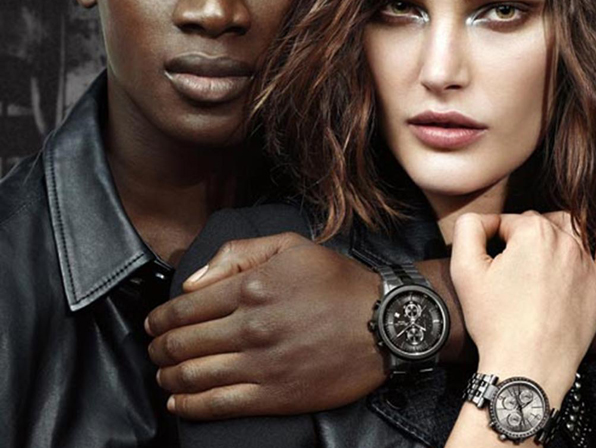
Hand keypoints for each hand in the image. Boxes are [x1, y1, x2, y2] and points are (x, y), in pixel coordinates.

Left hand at [145, 233, 384, 419]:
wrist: (385, 324)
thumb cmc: (340, 282)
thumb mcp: (293, 246)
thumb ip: (239, 253)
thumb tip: (193, 282)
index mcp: (252, 288)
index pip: (186, 307)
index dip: (160, 318)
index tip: (153, 323)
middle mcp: (251, 326)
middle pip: (183, 343)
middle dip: (159, 348)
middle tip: (153, 349)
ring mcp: (262, 364)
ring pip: (194, 375)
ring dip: (168, 376)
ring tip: (162, 374)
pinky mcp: (276, 395)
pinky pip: (219, 404)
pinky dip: (190, 405)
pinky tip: (178, 402)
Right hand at [450, 212, 595, 403]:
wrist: (528, 365)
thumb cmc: (497, 323)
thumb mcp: (464, 270)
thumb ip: (468, 229)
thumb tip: (478, 218)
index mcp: (532, 232)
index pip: (507, 220)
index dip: (492, 238)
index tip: (487, 260)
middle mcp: (564, 241)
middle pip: (538, 222)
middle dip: (521, 237)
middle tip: (507, 266)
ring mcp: (587, 261)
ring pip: (570, 227)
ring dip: (553, 233)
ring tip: (536, 256)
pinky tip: (586, 241)